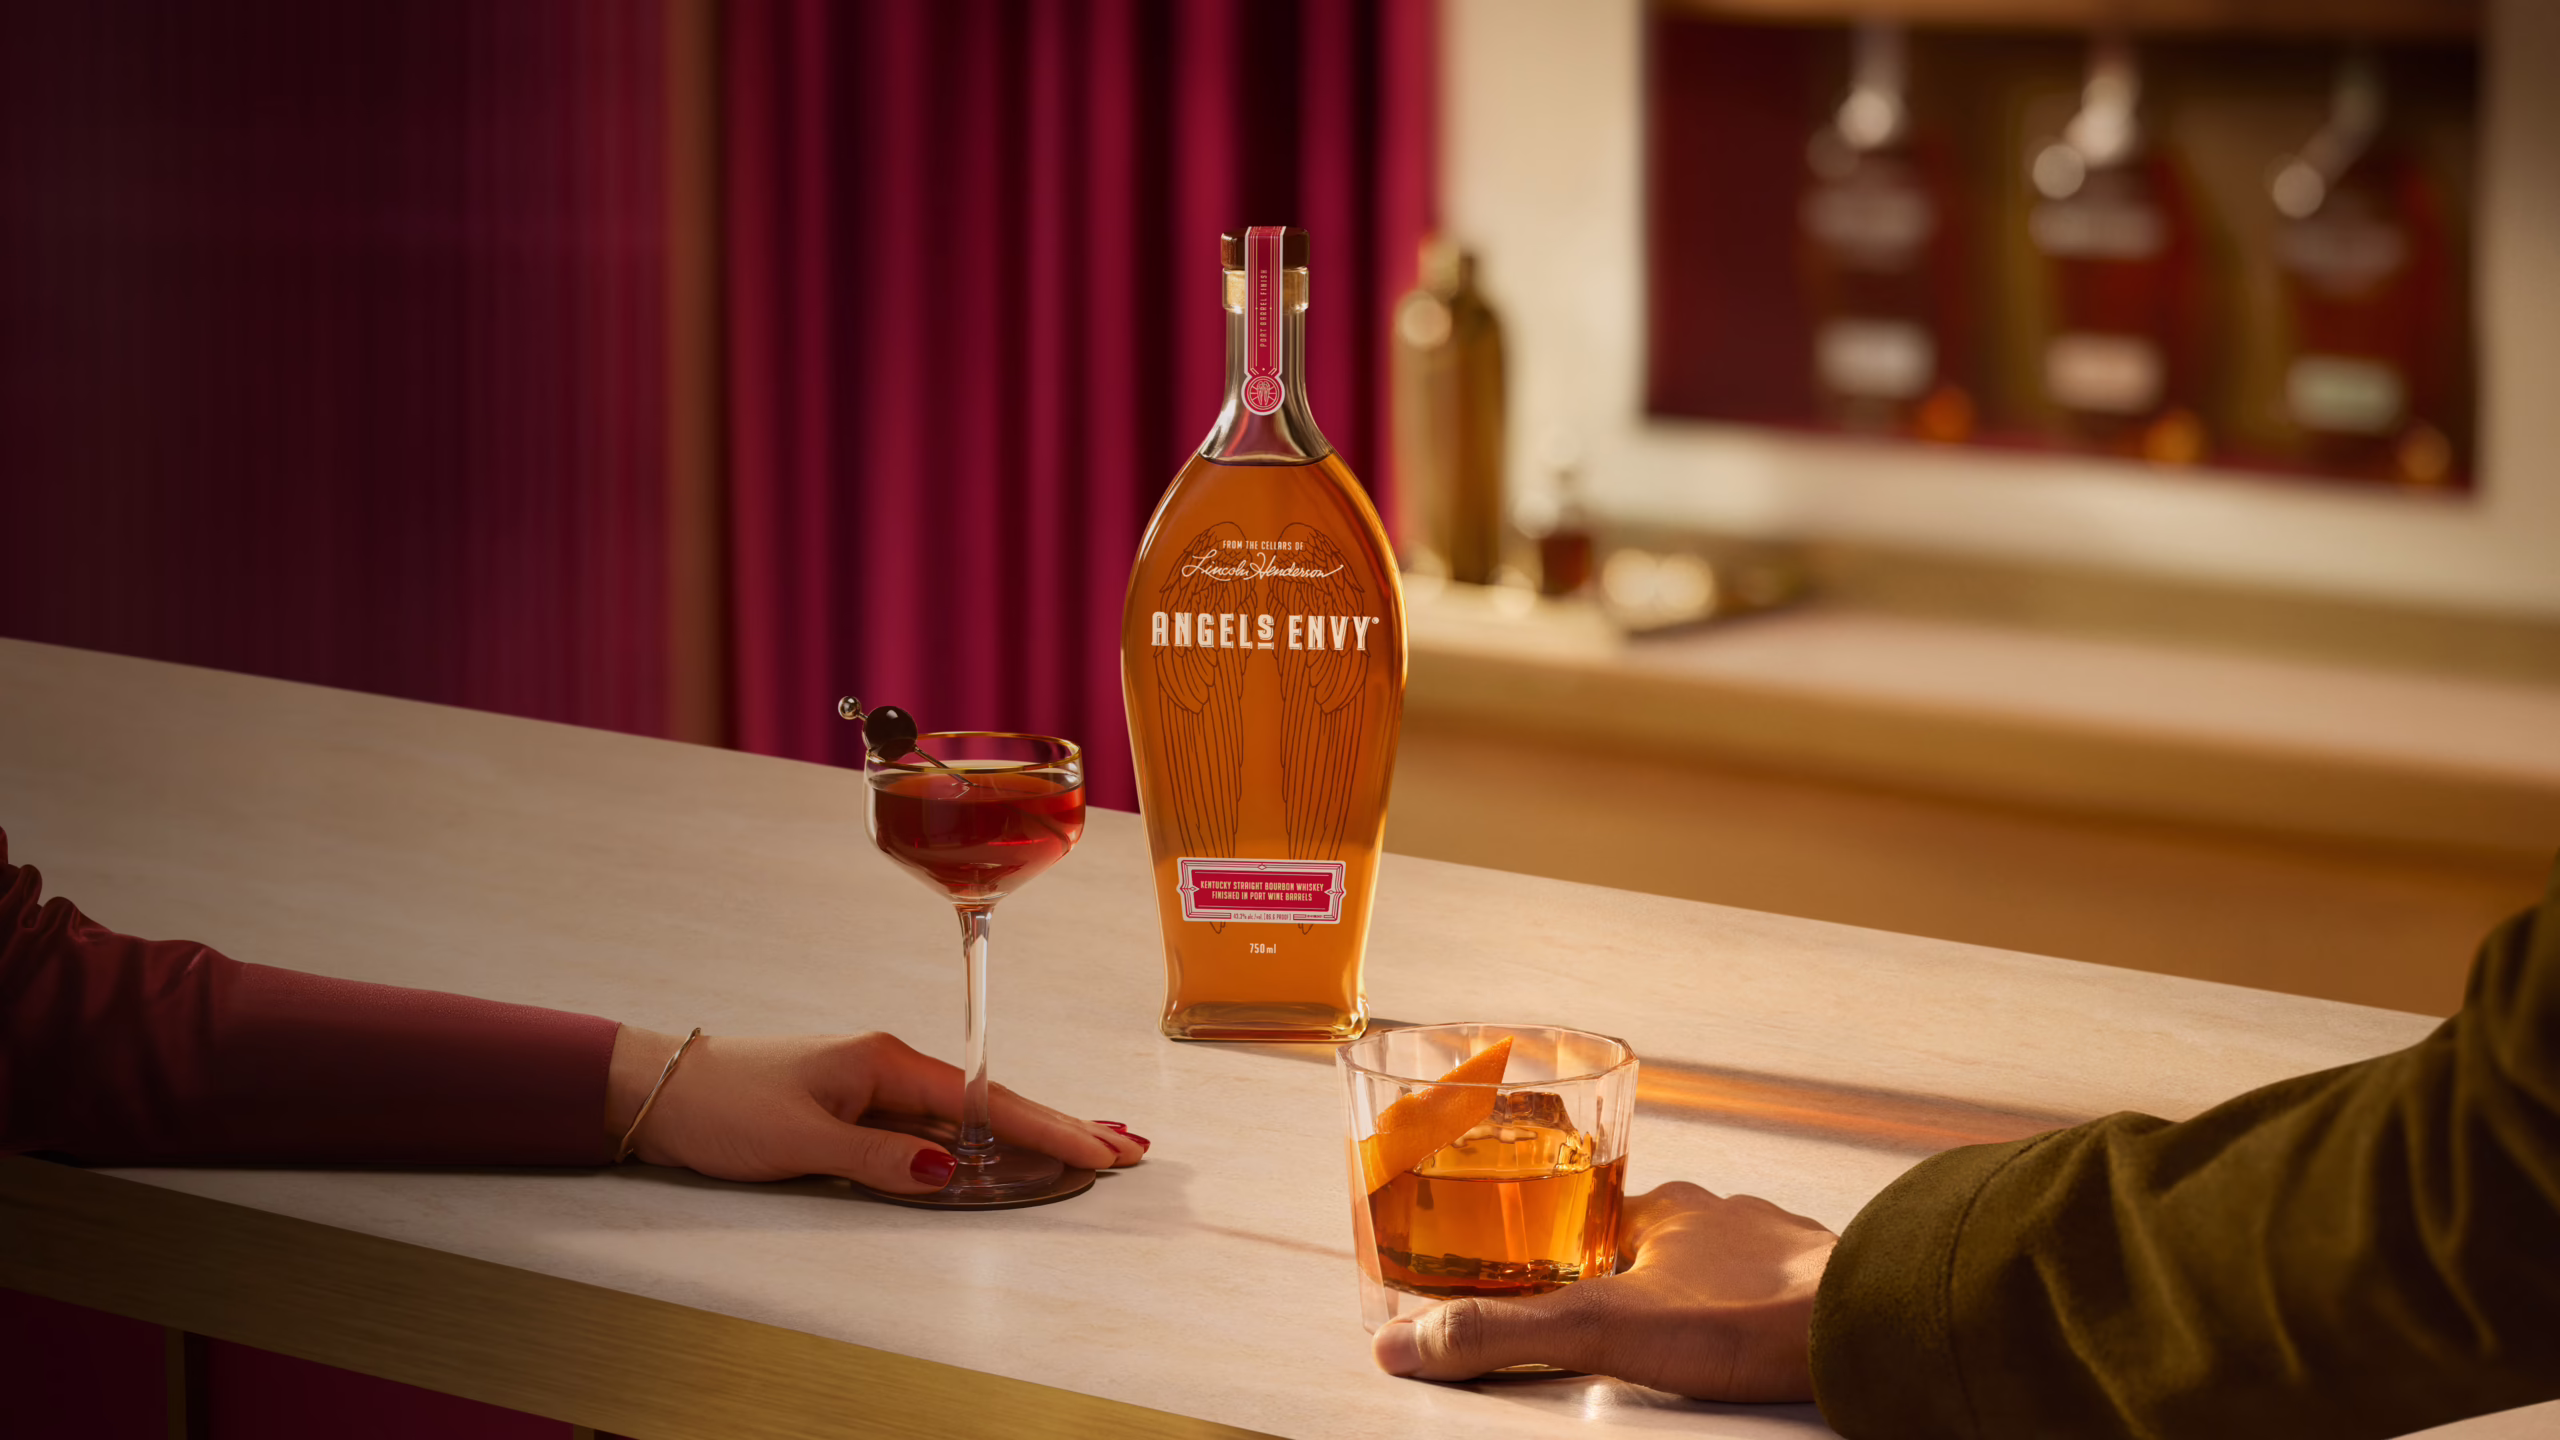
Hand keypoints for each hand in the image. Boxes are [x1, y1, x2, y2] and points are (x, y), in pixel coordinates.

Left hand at [604, 1026, 1146, 1191]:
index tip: (1103, 1148)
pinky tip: (1007, 1150)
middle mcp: (889, 1068)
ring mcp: (876, 1086)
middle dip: (1061, 1125)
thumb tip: (948, 1174)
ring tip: (1089, 1145)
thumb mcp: (799, 1142)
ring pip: (968, 1117)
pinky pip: (936, 1126)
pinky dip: (981, 1139)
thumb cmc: (721, 1106)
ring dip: (1029, 1132)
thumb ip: (878, 1159)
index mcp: (885, 1063)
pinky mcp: (859, 1106)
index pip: (987, 1103)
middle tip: (1126, 1147)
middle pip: (993, 1105)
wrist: (661, 1089)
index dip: (1050, 1128)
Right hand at [1373, 1181, 1836, 1400]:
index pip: (1588, 1211)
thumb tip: (1405, 1344)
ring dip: (1691, 1293)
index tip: (1533, 1266)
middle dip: (1624, 1273)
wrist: (1868, 1327)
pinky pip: (1774, 1289)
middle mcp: (1721, 1213)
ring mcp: (1778, 1245)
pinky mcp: (1821, 1283)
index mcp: (1661, 1209)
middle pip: (1652, 1239)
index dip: (1556, 1238)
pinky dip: (1752, 1312)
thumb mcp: (1599, 1330)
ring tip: (1674, 1340)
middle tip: (1602, 1317)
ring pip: (1716, 1263)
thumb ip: (1501, 1335)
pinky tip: (1745, 1346)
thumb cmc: (1748, 1318)